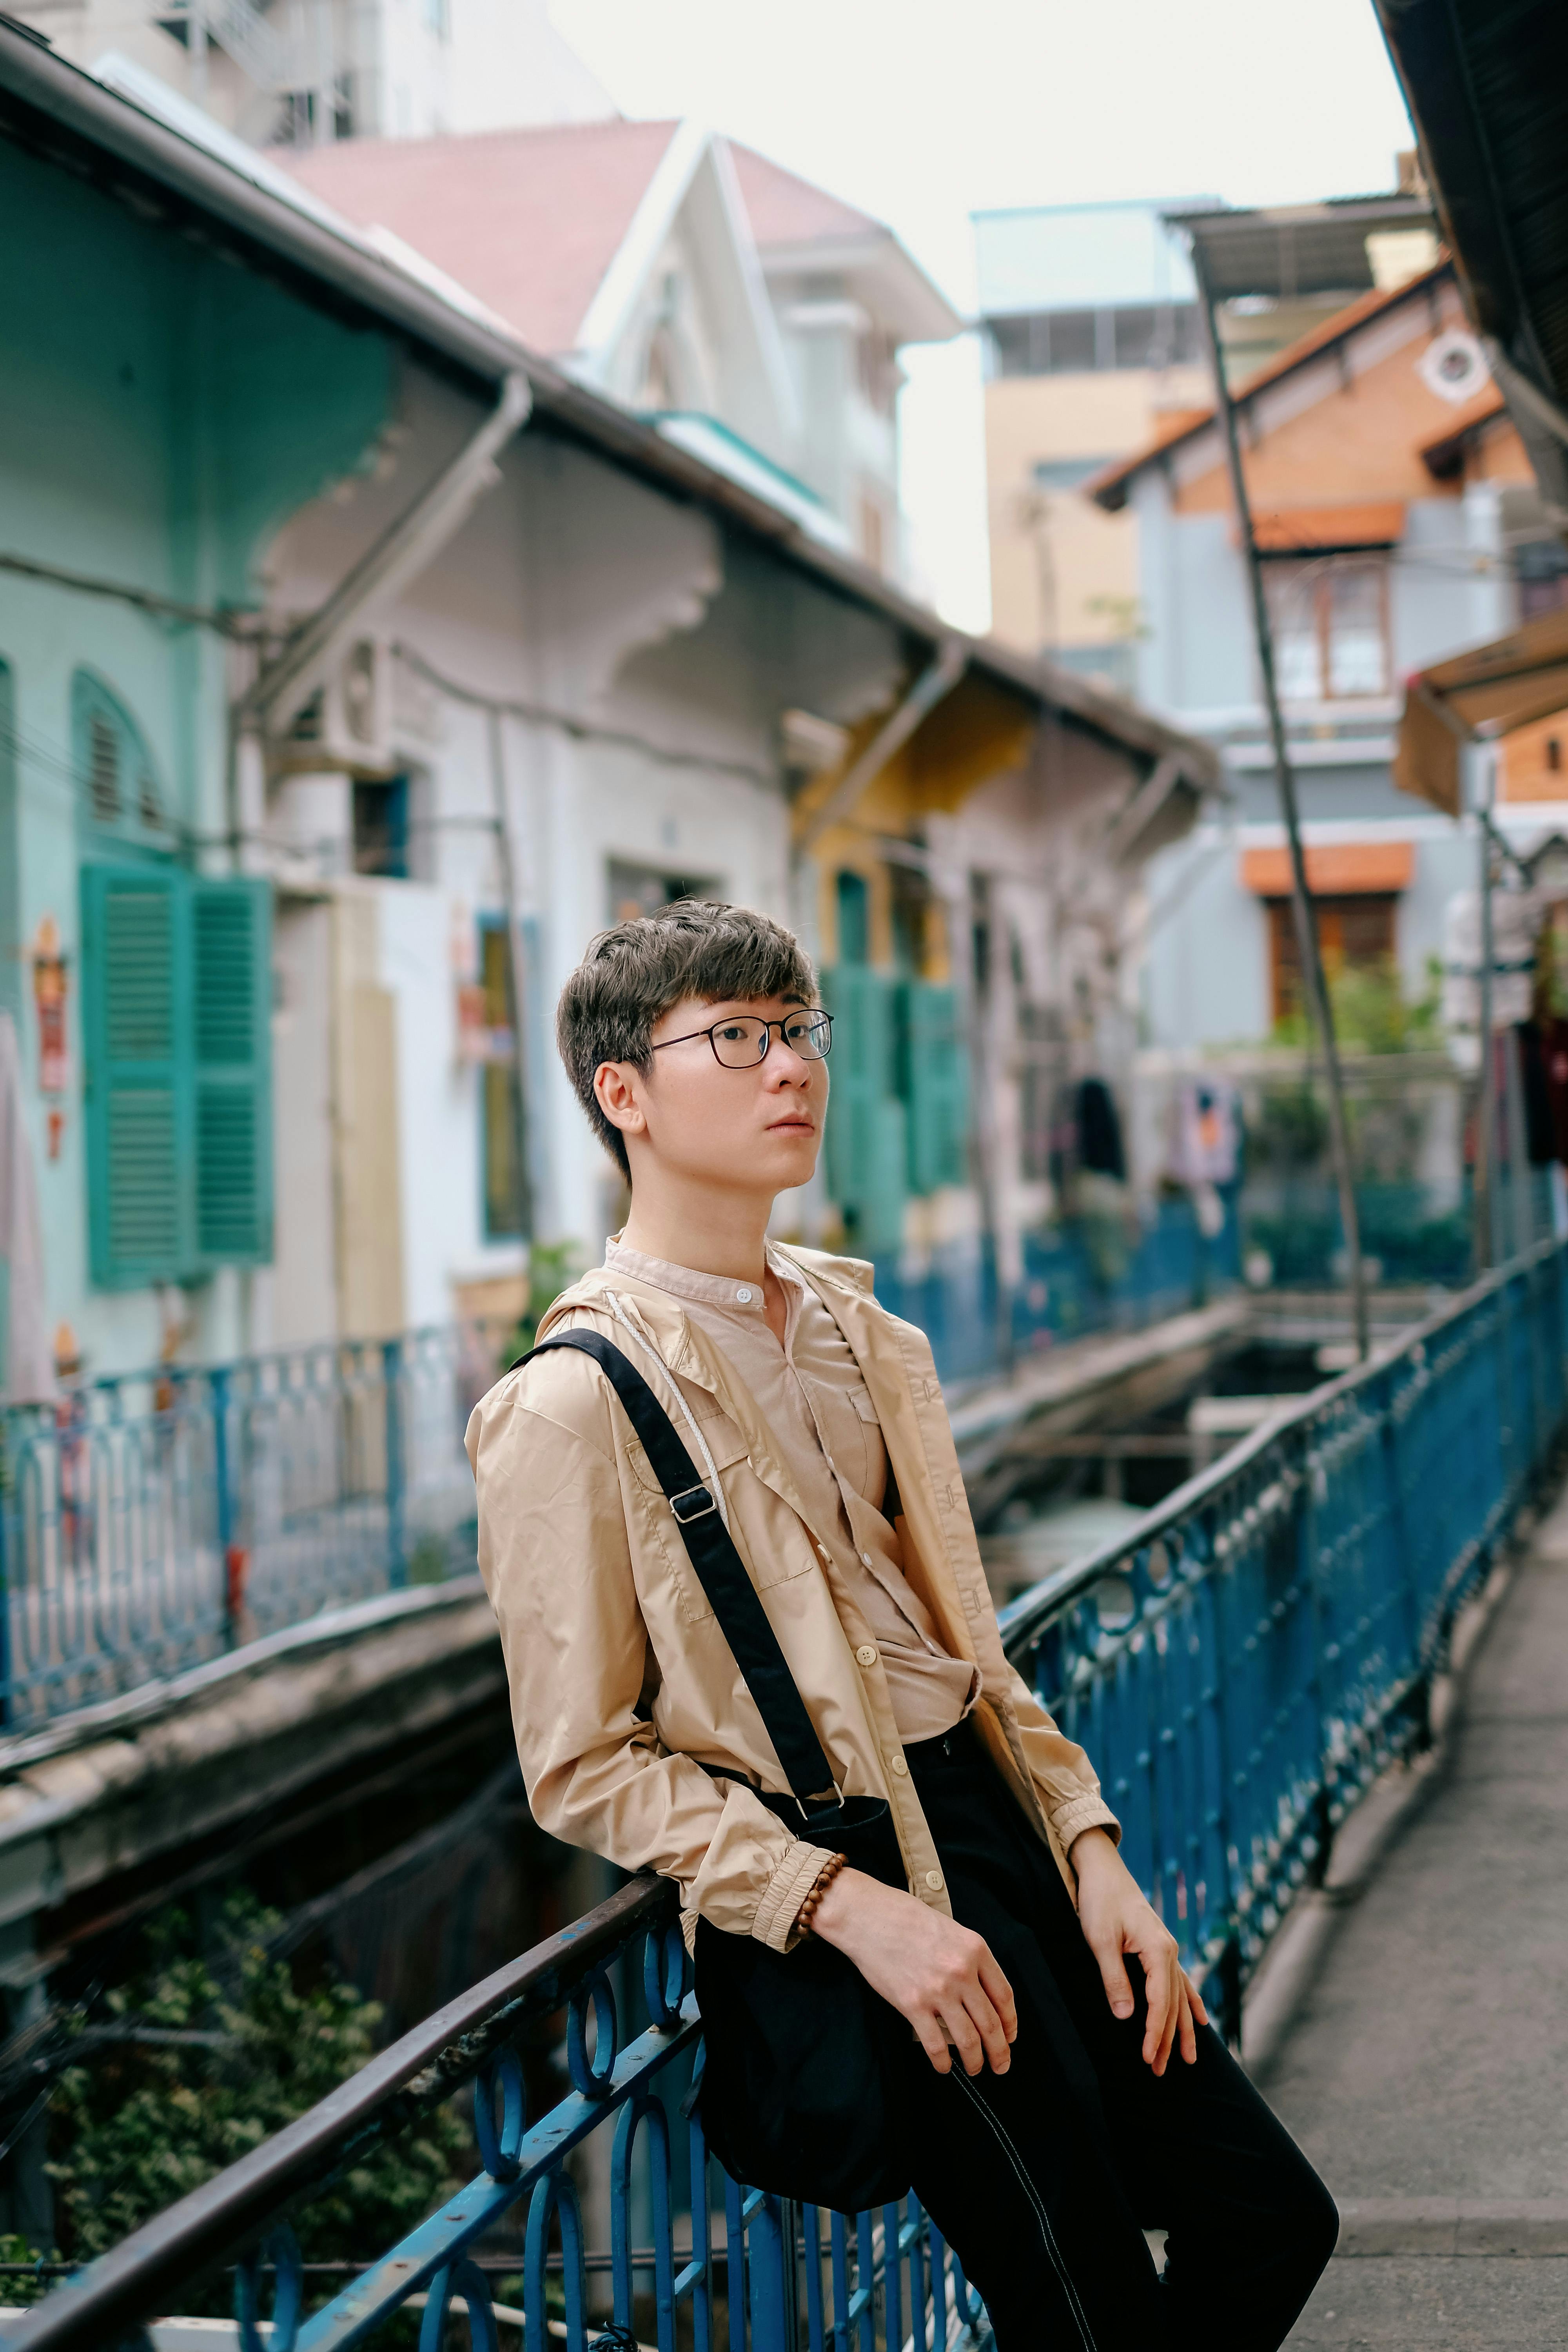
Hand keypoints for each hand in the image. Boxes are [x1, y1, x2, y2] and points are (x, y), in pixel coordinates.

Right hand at [809, 1867, 1017, 2076]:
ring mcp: (937, 1990)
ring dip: (975, 2061)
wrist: (869, 1916)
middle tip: (1001, 2066)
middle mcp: (961, 1972)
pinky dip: (943, 2062)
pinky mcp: (912, 2004)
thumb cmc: (908, 1919)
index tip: (1010, 2037)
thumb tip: (981, 1996)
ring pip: (968, 2039)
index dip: (1010, 2023)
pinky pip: (935, 2044)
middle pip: (991, 2023)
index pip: (1004, 1996)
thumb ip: (969, 1959)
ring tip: (975, 2068)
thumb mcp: (951, 1930)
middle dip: (999, 2051)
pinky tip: (944, 2066)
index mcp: (975, 1950)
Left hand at [1069, 1828, 1207, 2075]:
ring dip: (1181, 2028)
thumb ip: (1114, 1978)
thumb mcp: (1100, 1939)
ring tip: (1188, 2059)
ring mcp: (1168, 1949)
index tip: (1146, 2057)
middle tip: (1159, 2071)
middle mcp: (1170, 1951)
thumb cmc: (1099, 1901)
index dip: (1154, 2033)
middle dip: (1167, 2039)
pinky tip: (1200, 2020)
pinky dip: (1191, 2003)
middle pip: (1172, 2005)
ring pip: (1179, 1997)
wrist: (1102, 1871)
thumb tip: (1127, 2016)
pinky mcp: (1160, 1947)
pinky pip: (1181, 1982)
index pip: (1160, 2003)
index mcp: (1159, 1950)